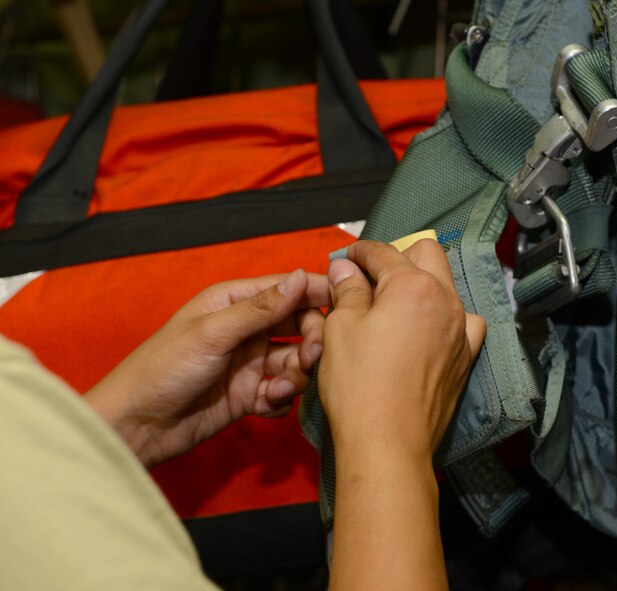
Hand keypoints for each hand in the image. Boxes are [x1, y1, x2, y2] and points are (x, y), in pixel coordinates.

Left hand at [85, 269, 329, 467]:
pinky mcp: (249, 395)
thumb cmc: (162, 369)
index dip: (319, 296)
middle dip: (311, 342)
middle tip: (309, 359)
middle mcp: (247, 329)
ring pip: (295, 362)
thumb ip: (261, 307)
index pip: (290, 289)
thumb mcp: (213, 332)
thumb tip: (302, 276)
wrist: (137, 426)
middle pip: (301, 326)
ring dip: (296, 376)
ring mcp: (250, 363)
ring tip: (277, 389)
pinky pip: (283, 393)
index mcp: (235, 302)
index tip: (346, 309)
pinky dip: (281, 400)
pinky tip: (264, 406)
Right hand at [319, 239, 486, 460]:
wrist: (388, 442)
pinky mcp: (465, 357)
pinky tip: (427, 330)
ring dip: (421, 284)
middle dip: (397, 256)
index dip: (358, 252)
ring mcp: (461, 330)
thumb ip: (348, 291)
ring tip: (394, 305)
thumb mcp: (341, 329)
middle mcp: (446, 300)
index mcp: (413, 285)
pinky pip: (463, 322)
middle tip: (369, 277)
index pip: (383, 252)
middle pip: (426, 254)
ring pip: (446, 286)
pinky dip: (445, 317)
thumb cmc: (360, 386)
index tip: (345, 259)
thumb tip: (346, 269)